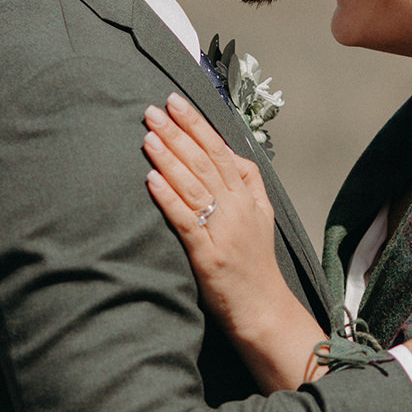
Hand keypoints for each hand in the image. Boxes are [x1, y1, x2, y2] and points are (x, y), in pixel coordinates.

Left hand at [144, 94, 319, 390]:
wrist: (264, 309)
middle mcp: (238, 208)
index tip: (176, 102)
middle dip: (177, 132)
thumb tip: (228, 150)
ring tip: (148, 135)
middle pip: (204, 161)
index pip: (221, 150)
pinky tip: (151, 178)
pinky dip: (168, 196)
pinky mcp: (208, 254)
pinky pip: (185, 219)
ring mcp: (223, 230)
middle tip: (152, 110)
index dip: (197, 124)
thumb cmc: (255, 264)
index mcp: (249, 196)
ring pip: (193, 184)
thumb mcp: (262, 216)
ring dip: (168, 157)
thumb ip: (248, 182)